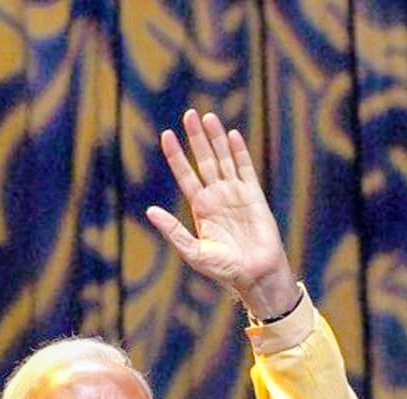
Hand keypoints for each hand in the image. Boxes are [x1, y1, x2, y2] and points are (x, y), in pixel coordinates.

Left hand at [146, 108, 299, 318]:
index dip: (176, 155)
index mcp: (201, 208)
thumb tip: (150, 211)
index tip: (167, 135)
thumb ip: (173, 231)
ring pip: (224, 159)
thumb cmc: (225, 270)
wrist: (256, 275)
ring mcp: (236, 195)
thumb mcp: (194, 252)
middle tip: (189, 114)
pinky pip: (245, 169)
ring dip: (216, 139)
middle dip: (196, 138)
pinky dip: (239, 152)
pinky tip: (232, 135)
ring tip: (208, 117)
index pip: (185, 175)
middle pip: (204, 160)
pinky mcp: (254, 197)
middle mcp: (217, 197)